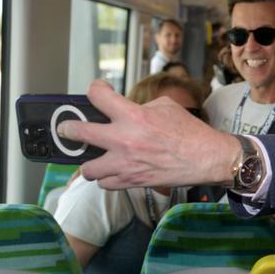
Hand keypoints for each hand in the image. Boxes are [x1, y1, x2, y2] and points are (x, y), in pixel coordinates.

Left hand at [57, 79, 239, 189]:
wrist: (206, 158)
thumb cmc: (190, 131)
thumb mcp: (166, 107)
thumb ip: (140, 107)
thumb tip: (125, 111)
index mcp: (134, 116)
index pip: (97, 96)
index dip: (95, 89)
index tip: (98, 92)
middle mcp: (124, 140)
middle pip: (78, 133)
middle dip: (68, 129)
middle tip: (69, 129)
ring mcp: (126, 164)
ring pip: (88, 168)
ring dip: (90, 162)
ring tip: (97, 157)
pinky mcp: (132, 182)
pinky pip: (105, 184)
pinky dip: (108, 178)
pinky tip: (114, 171)